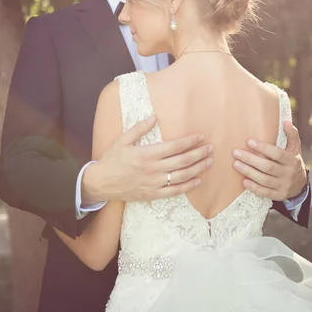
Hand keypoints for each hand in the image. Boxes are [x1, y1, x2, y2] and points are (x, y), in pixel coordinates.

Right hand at [82, 115, 212, 203]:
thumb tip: (154, 117)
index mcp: (147, 154)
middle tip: (210, 148)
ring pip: (181, 176)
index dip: (189, 141)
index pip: (174, 146)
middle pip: (182, 161)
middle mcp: (153, 169)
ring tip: (209, 162)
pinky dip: (187, 186)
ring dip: (198, 168)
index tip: (200, 137)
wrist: (100, 183)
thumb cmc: (111, 159)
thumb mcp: (122, 140)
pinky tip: (197, 180)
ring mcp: (154, 183)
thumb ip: (139, 128)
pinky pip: (174, 191)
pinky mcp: (152, 194)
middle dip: (199, 154)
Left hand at [232, 120, 307, 200]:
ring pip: (265, 180)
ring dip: (249, 172)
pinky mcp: (279, 195)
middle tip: (236, 153)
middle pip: (268, 167)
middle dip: (251, 160)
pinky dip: (254, 188)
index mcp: (292, 160)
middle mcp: (288, 173)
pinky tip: (244, 182)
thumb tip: (286, 121)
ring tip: (236, 164)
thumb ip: (291, 134)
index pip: (277, 154)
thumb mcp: (295, 148)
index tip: (249, 141)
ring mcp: (284, 186)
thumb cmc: (292, 160)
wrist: (300, 184)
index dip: (263, 148)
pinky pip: (265, 193)